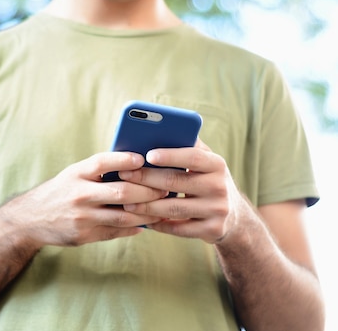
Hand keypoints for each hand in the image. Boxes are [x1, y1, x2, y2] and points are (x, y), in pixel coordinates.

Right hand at [0, 151, 167, 248]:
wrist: (30, 219)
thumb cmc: (60, 191)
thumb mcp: (73, 174)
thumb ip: (98, 171)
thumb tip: (137, 166)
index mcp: (76, 174)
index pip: (102, 162)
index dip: (124, 160)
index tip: (144, 159)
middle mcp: (78, 194)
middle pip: (120, 191)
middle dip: (148, 191)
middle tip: (165, 189)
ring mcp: (82, 217)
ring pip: (123, 215)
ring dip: (147, 212)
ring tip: (162, 208)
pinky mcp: (84, 235)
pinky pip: (116, 231)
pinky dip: (133, 227)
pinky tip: (145, 224)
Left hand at [119, 139, 243, 243]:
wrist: (234, 216)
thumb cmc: (207, 180)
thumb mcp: (205, 162)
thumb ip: (187, 145)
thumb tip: (158, 128)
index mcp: (216, 164)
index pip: (192, 157)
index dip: (170, 156)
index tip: (148, 154)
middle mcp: (219, 186)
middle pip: (176, 182)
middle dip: (146, 179)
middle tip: (123, 175)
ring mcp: (217, 210)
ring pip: (174, 208)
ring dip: (147, 206)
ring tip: (126, 202)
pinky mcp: (213, 230)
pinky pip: (179, 229)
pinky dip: (159, 225)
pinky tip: (143, 220)